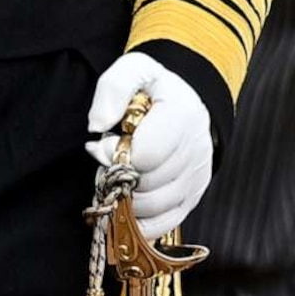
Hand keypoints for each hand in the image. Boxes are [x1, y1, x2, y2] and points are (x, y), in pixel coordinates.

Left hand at [83, 54, 213, 239]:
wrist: (188, 101)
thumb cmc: (155, 87)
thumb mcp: (132, 70)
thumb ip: (112, 90)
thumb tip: (97, 126)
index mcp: (182, 116)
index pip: (146, 155)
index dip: (117, 154)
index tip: (108, 142)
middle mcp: (196, 151)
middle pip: (147, 185)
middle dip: (119, 177)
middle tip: (110, 160)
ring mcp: (197, 178)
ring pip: (152, 208)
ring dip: (126, 198)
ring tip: (121, 175)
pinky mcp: (193, 198)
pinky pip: (162, 225)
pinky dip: (138, 220)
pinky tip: (129, 200)